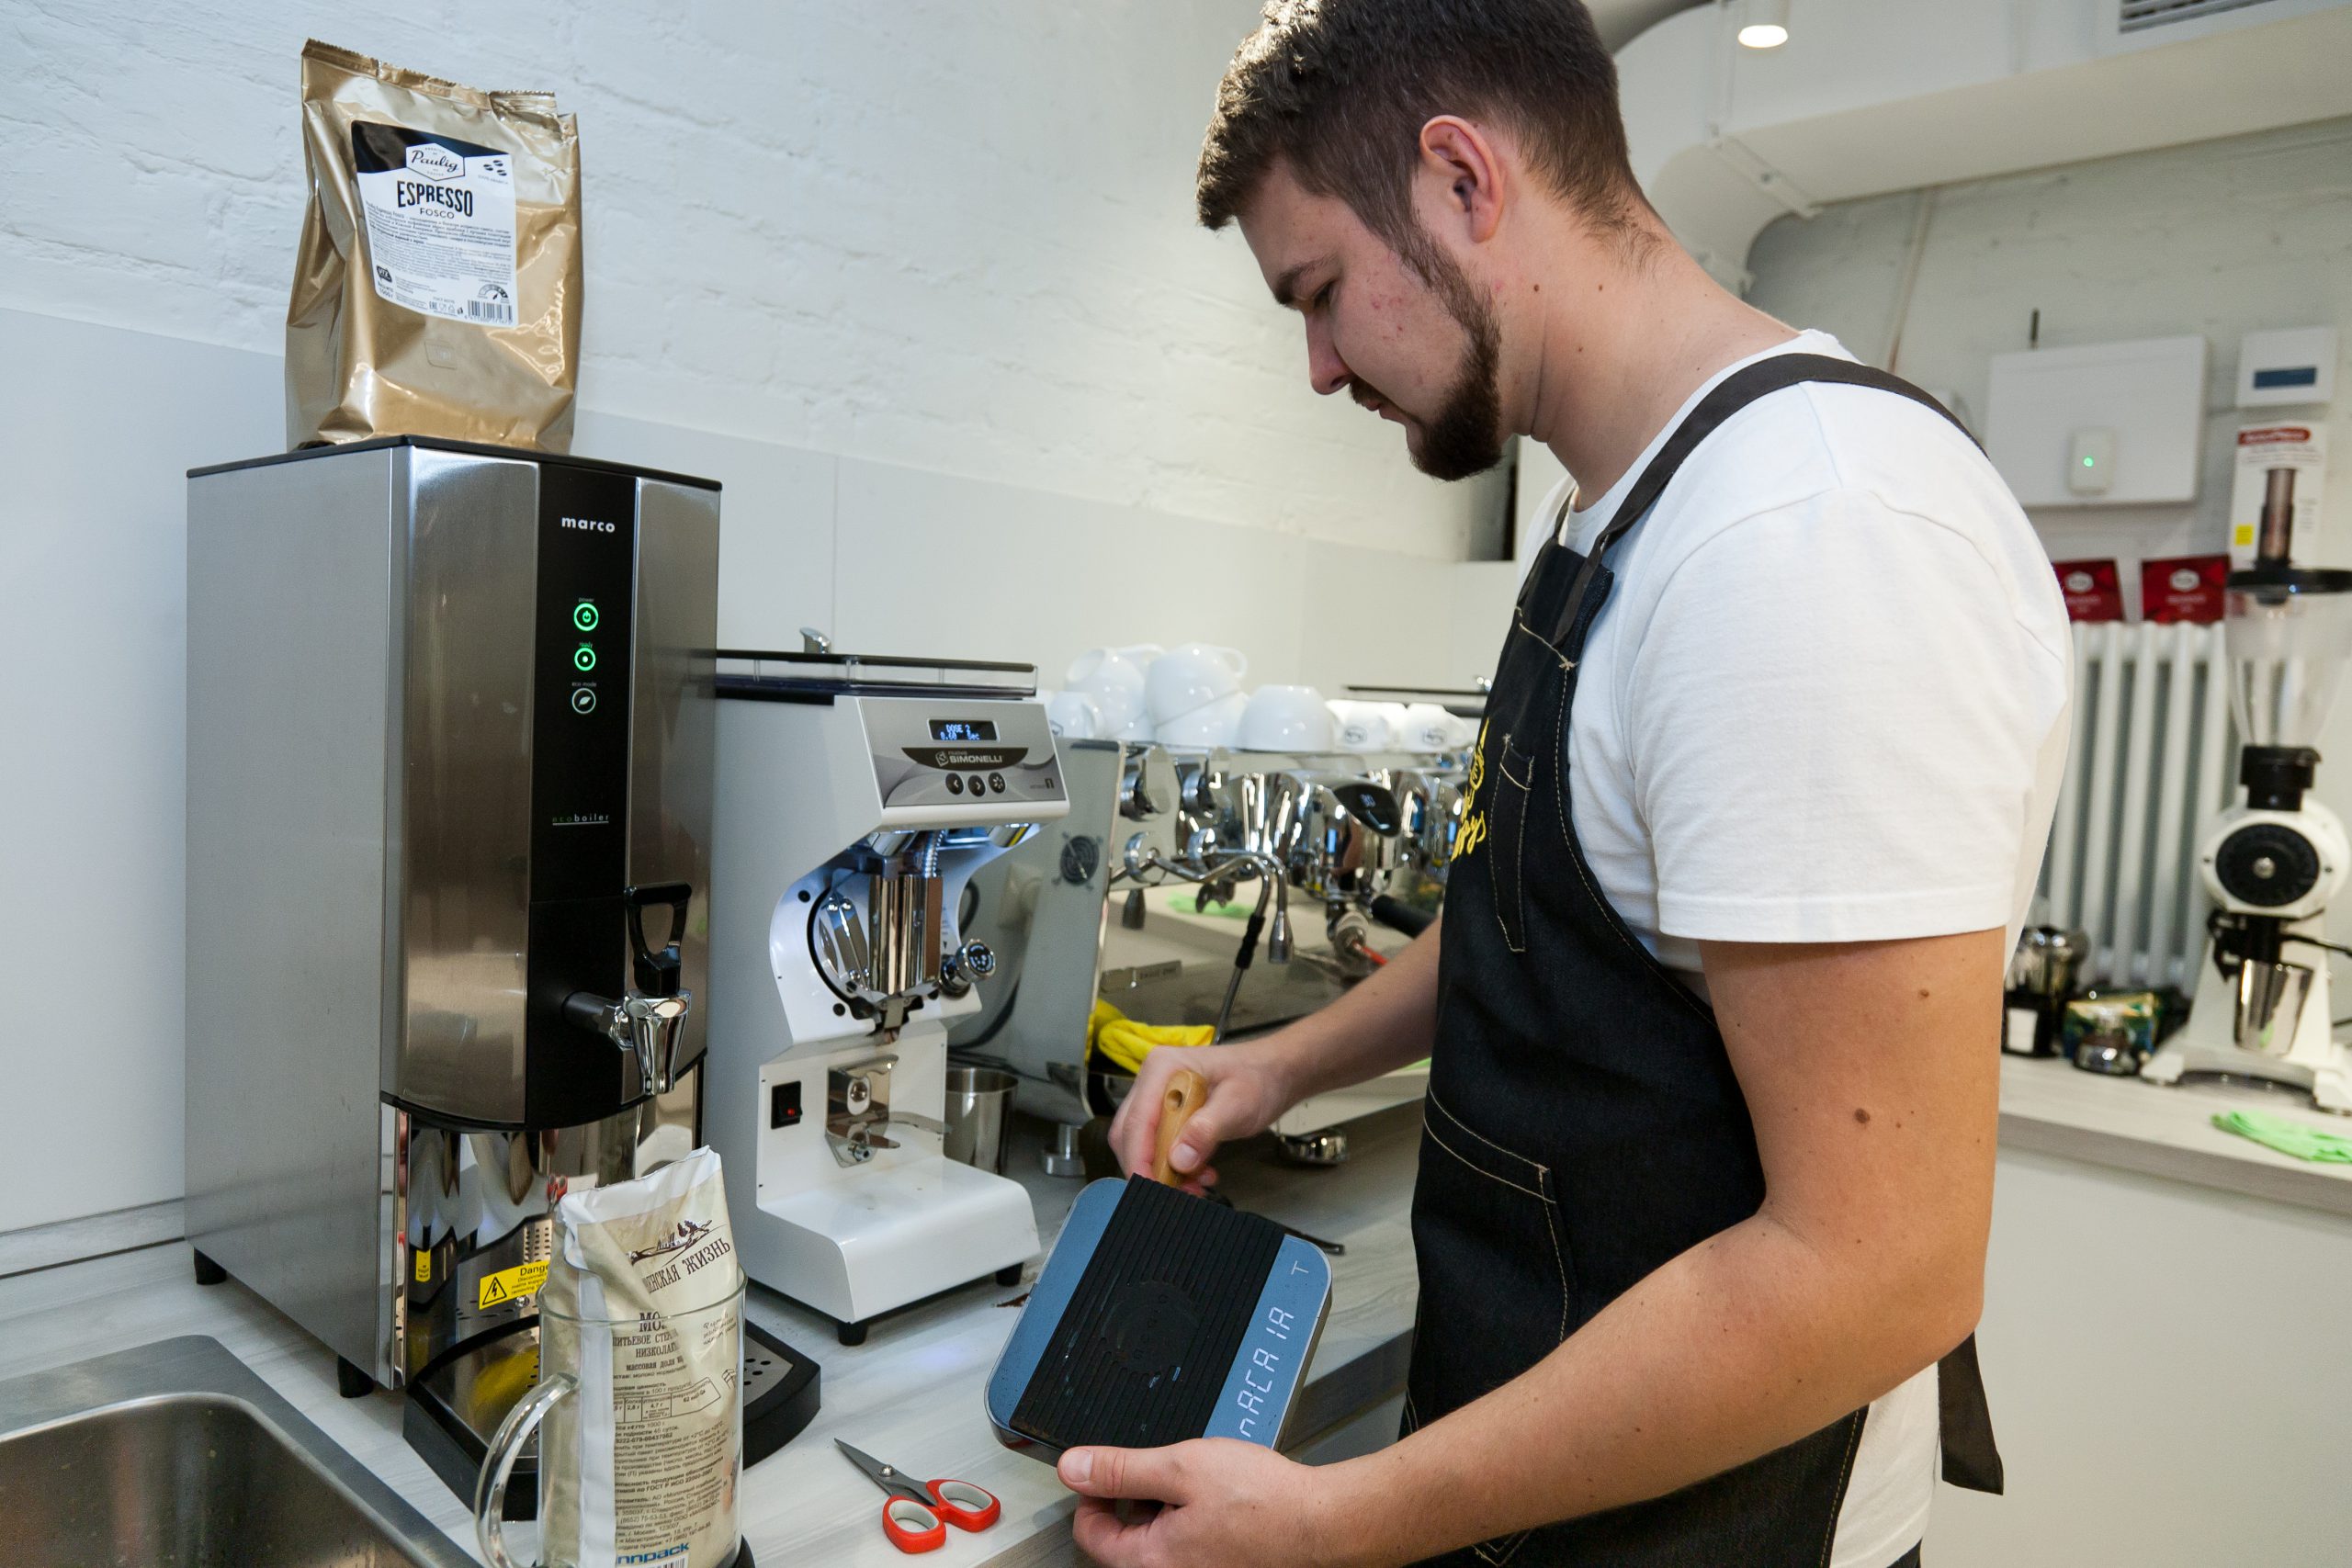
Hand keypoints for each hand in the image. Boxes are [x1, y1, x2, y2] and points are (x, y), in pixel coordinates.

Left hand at [1060, 1439, 1365, 1567]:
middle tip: (1165, 1471)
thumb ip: (1121, 1469)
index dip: (1094, 1492)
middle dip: (1139, 1499)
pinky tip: (1221, 1501)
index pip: (1090, 1532)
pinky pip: (1191, 1549)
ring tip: (1201, 1483)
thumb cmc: (1264, 1502)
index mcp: (1149, 1562)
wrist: (1323, 1523)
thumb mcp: (1181, 1466)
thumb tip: (1073, 1468)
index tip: (1107, 1470)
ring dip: (1170, 1510)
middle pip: (1126, 1540)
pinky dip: (1196, 1523)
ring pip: (1161, 1543)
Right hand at [1107, 1037, 1294, 1192]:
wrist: (1273, 1074)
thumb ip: (1206, 1130)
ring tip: (1196, 1186)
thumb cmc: (1258, 1079)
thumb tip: (1178, 1159)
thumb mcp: (1237, 1104)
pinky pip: (1159, 1147)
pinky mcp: (1168, 1114)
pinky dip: (1175, 1167)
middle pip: (1131, 1135)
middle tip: (1176, 1193)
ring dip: (1165, 1172)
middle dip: (1151, 1169)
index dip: (1139, 1159)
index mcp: (1163, 1069)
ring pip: (1143, 1145)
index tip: (1151, 1187)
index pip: (1136, 1121)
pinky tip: (1199, 1174)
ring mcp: (1159, 1097)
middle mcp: (1153, 1081)